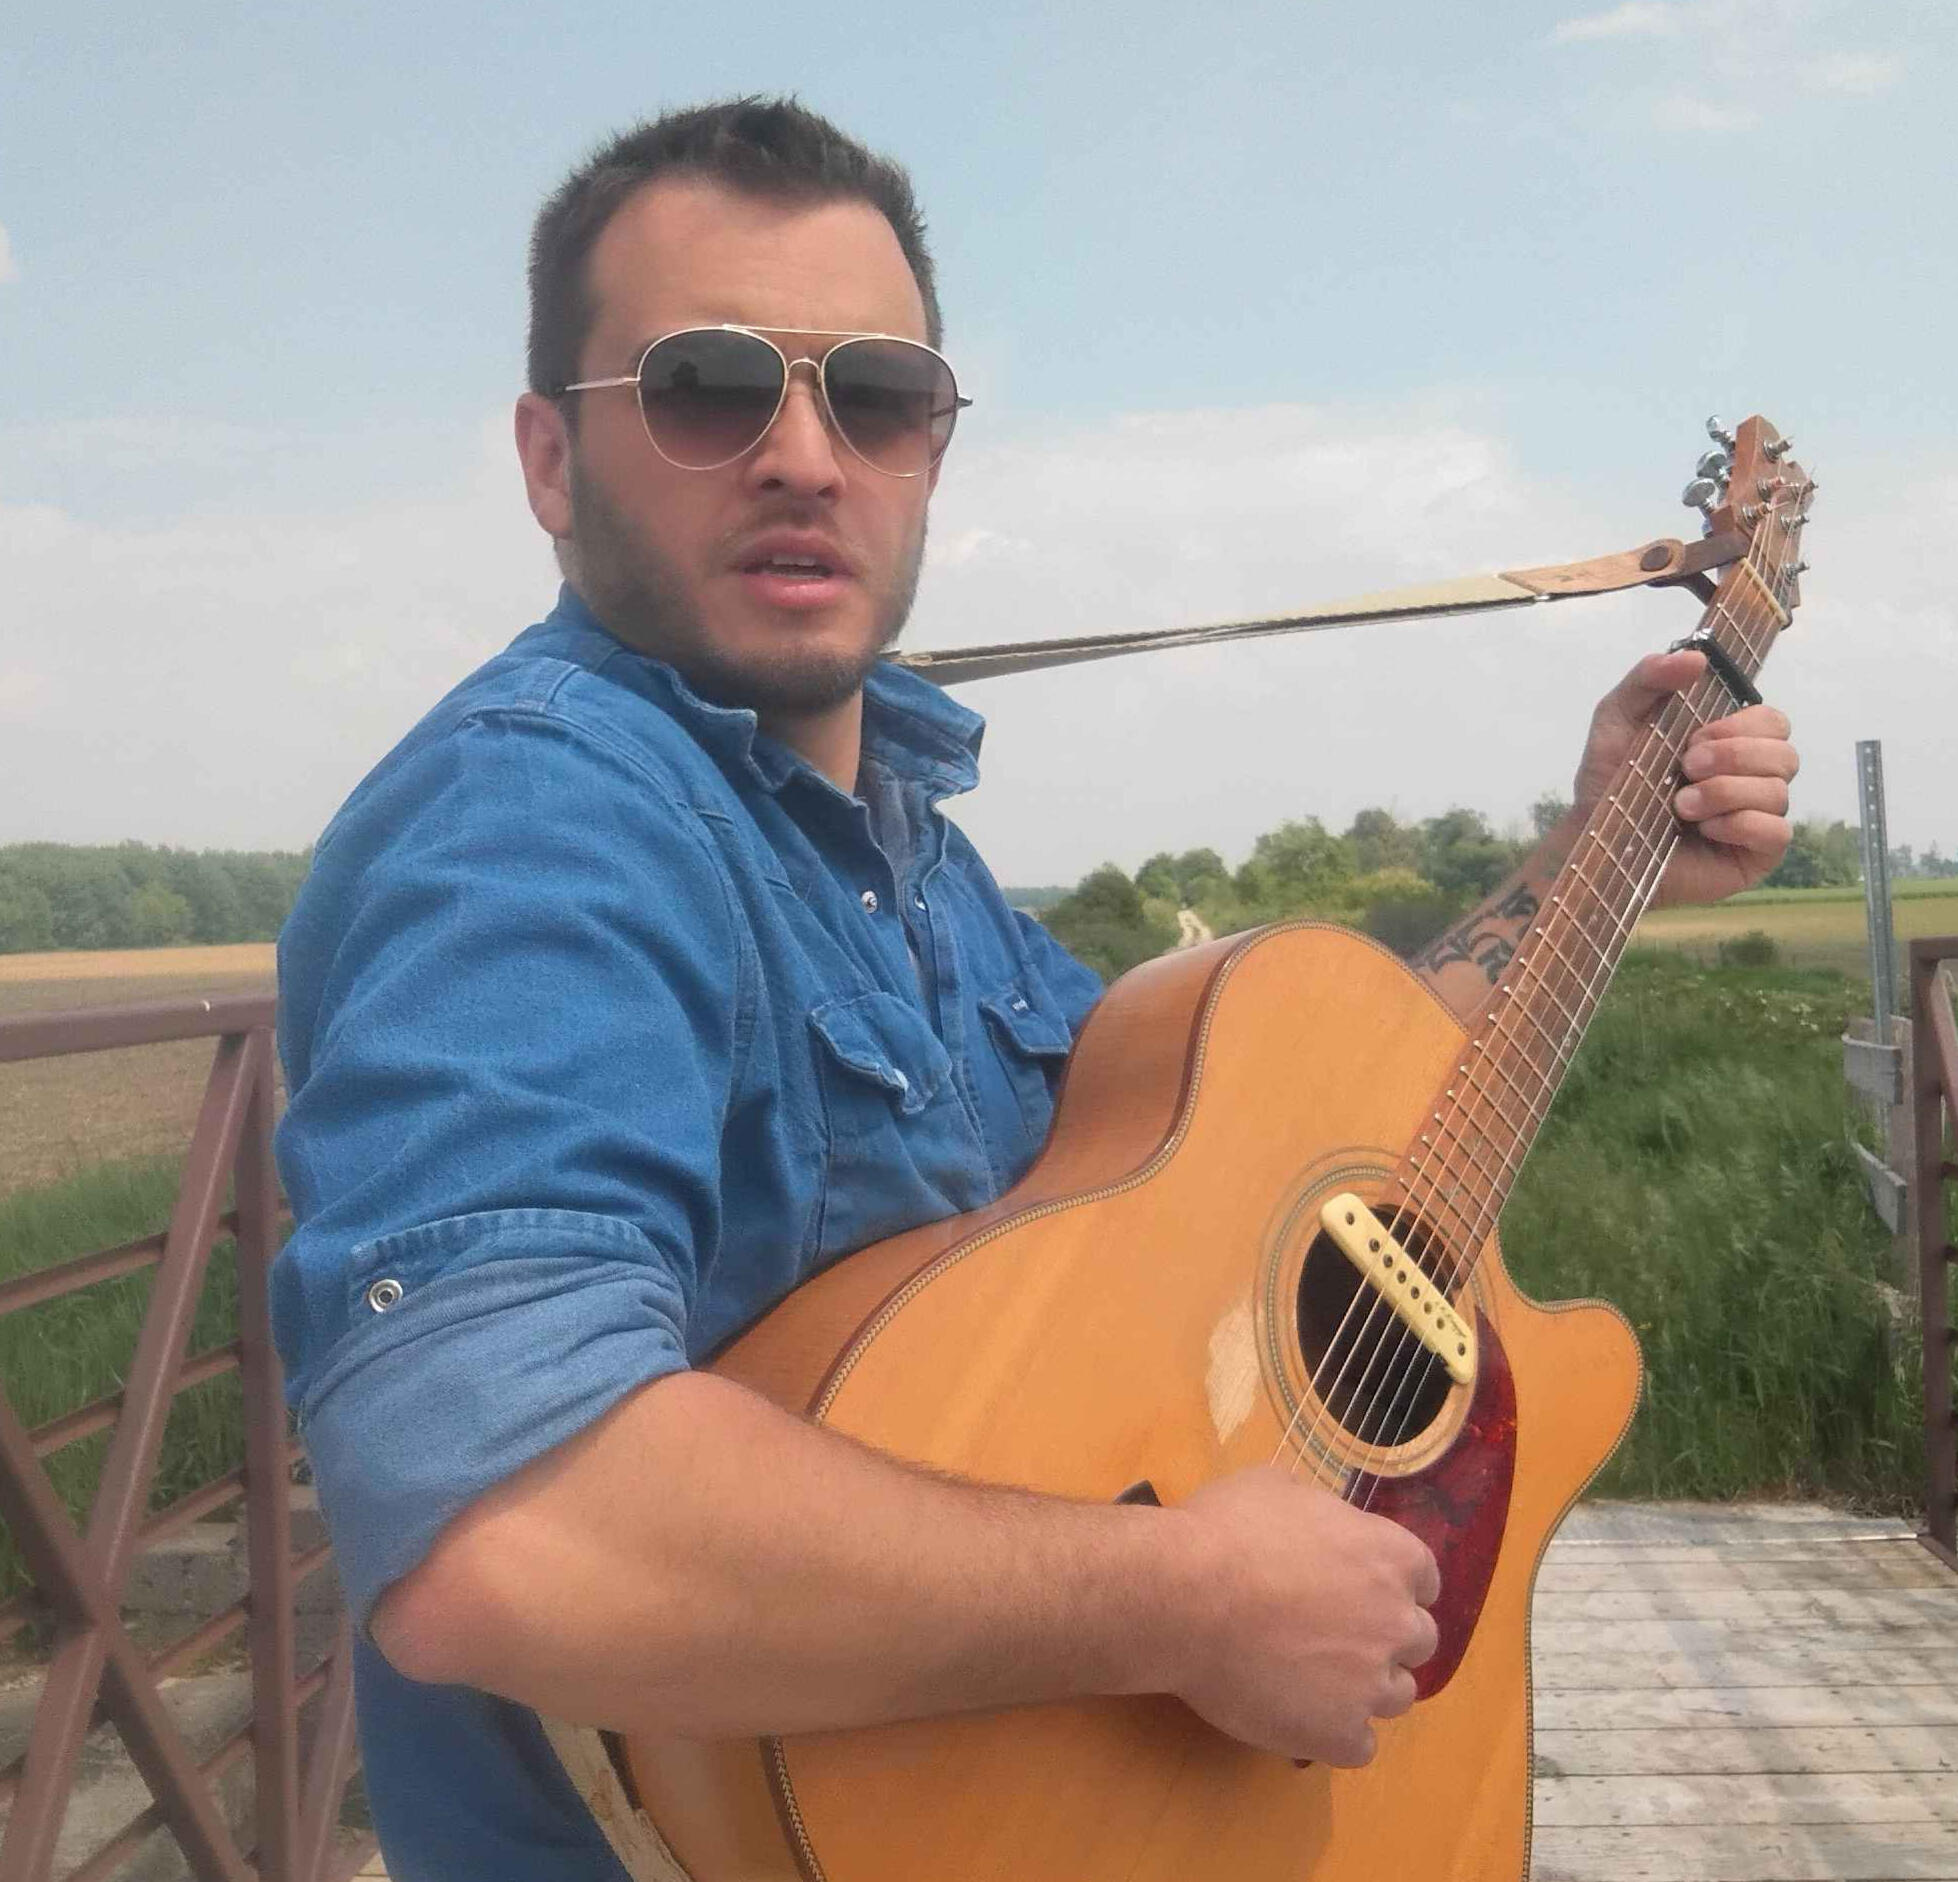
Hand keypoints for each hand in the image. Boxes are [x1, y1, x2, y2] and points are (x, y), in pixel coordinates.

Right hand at [1166, 1469, 1438, 1764]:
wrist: (1183, 1597)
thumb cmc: (1225, 1531)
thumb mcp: (1276, 1488)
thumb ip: (1318, 1514)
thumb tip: (1317, 1527)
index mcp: (1389, 1556)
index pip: (1424, 1579)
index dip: (1391, 1585)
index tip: (1359, 1589)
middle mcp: (1396, 1621)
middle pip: (1417, 1640)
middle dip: (1383, 1636)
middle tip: (1331, 1634)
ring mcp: (1372, 1685)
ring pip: (1395, 1696)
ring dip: (1363, 1687)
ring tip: (1309, 1679)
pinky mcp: (1339, 1735)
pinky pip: (1359, 1745)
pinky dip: (1335, 1734)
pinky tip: (1298, 1714)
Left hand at [1570, 650, 1797, 908]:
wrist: (1593, 842)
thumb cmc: (1609, 782)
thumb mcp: (1617, 718)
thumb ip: (1649, 678)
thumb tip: (1697, 657)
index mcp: (1730, 743)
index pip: (1773, 721)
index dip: (1742, 727)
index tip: (1695, 738)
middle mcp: (1750, 778)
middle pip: (1785, 754)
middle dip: (1734, 757)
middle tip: (1686, 768)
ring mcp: (1756, 817)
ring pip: (1779, 792)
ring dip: (1725, 792)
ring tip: (1680, 805)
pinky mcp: (1754, 855)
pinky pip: (1777, 832)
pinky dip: (1740, 825)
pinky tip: (1704, 829)